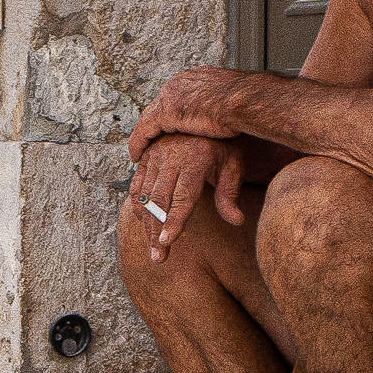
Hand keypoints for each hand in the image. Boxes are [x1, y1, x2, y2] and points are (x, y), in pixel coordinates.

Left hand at [128, 67, 245, 162]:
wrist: (246, 100)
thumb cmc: (248, 101)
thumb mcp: (232, 100)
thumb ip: (222, 104)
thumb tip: (227, 112)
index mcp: (194, 77)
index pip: (174, 96)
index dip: (168, 113)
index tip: (166, 127)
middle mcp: (179, 83)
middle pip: (158, 105)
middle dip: (152, 123)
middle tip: (147, 139)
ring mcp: (171, 96)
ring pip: (148, 118)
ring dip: (142, 136)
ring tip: (138, 151)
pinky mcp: (167, 112)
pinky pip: (145, 130)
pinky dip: (138, 143)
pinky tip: (136, 155)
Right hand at [131, 134, 244, 261]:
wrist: (203, 114)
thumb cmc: (222, 146)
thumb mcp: (232, 165)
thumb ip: (230, 194)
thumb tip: (236, 221)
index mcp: (194, 158)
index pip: (182, 197)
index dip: (174, 221)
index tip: (167, 242)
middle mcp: (171, 156)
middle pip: (159, 201)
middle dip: (157, 232)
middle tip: (159, 258)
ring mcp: (155, 156)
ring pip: (144, 197)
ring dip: (146, 226)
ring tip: (154, 249)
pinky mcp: (145, 157)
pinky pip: (135, 187)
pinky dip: (138, 208)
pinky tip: (146, 225)